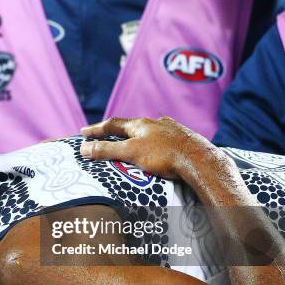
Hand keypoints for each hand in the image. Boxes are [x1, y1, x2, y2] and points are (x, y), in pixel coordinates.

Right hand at [80, 117, 218, 178]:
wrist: (200, 161)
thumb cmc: (165, 155)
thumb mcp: (131, 152)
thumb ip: (107, 150)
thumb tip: (84, 147)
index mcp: (141, 124)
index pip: (113, 124)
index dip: (97, 129)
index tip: (84, 132)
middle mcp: (156, 123)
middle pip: (131, 127)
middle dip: (117, 133)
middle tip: (105, 138)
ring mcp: (172, 131)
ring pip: (149, 133)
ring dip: (137, 138)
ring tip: (131, 147)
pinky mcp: (183, 140)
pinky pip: (164, 141)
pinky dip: (154, 145)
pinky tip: (158, 152)